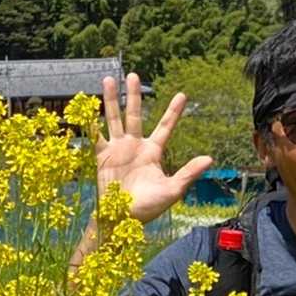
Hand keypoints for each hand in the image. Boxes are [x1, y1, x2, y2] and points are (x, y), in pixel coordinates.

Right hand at [94, 73, 211, 223]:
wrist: (122, 220)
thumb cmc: (149, 208)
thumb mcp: (173, 190)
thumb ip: (188, 173)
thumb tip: (209, 158)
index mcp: (153, 152)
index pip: (165, 127)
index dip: (173, 111)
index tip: (182, 94)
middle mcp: (134, 146)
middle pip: (135, 115)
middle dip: (134, 96)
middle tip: (133, 74)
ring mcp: (117, 149)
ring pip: (114, 119)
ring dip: (112, 100)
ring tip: (109, 79)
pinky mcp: (101, 157)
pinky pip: (94, 136)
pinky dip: (89, 123)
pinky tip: (85, 107)